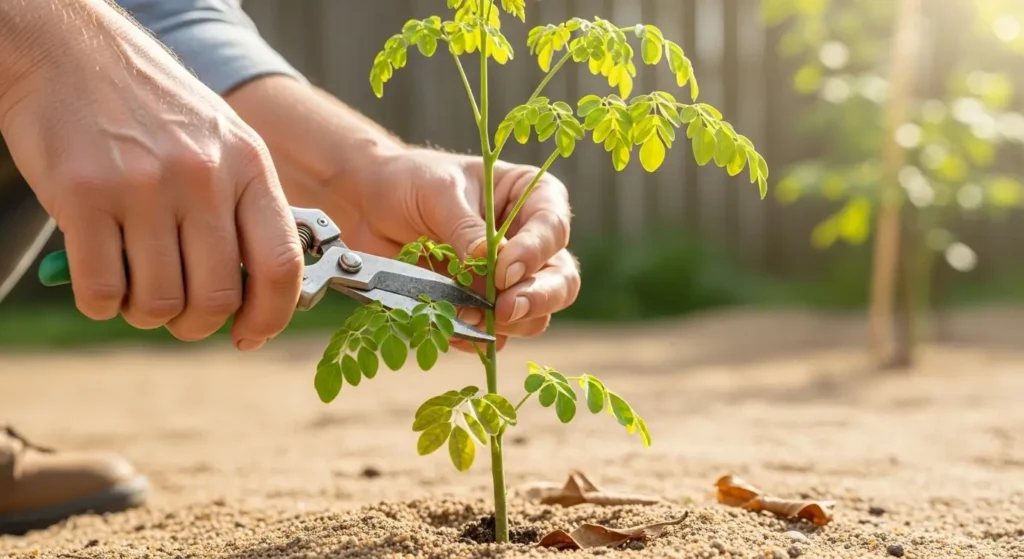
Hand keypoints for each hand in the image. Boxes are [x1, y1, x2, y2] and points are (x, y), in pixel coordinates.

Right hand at [0, 0, 303, 349]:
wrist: (71, 52)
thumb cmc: (154, 108)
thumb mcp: (223, 142)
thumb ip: (245, 208)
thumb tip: (261, 292)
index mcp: (249, 166)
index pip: (281, 265)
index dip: (271, 316)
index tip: (250, 334)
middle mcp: (202, 176)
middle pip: (218, 296)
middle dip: (197, 324)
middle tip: (179, 315)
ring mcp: (143, 186)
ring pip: (160, 302)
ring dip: (147, 315)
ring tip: (136, 289)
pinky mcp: (84, 195)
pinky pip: (103, 291)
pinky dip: (103, 304)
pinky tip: (101, 282)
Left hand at [328, 148, 579, 351]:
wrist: (367, 206)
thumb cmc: (409, 182)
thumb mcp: (438, 192)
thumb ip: (465, 228)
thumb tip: (489, 261)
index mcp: (532, 197)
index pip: (553, 228)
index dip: (535, 253)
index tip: (503, 270)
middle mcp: (531, 242)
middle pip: (561, 279)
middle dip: (537, 298)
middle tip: (504, 310)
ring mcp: (509, 280)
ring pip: (536, 315)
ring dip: (506, 323)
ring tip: (467, 317)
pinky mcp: (483, 308)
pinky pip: (495, 336)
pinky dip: (477, 339)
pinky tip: (452, 329)